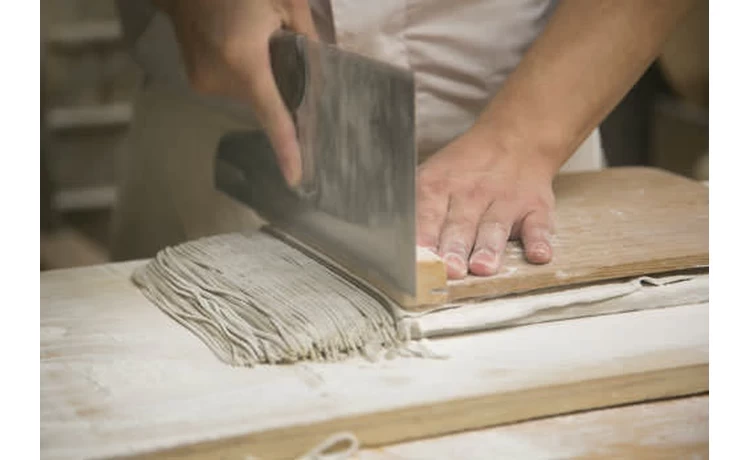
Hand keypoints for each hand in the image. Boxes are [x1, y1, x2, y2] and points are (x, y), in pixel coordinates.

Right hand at [154, 0, 318, 185]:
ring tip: (253, 40)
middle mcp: (219, 79)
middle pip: (263, 103)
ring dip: (259, 79)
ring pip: (248, 96)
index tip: (296, 178)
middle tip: (280, 50)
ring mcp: (203, 82)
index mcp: (244, 60)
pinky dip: (243, 75)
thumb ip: (308, 39)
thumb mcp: (286, 2)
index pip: (272, 116)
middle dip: (278, 87)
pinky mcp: (195, 79)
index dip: (287, 149)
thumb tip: (323, 76)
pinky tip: (240, 46)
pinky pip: (232, 88)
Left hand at [416, 130, 556, 279]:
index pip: (427, 215)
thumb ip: (416, 211)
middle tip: (449, 269)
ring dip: (489, 248)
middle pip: (460, 225)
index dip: (422, 238)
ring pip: (494, 226)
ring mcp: (505, 201)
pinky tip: (538, 255)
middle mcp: (471, 194)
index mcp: (439, 187)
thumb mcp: (432, 177)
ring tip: (482, 267)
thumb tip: (391, 246)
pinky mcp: (535, 207)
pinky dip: (540, 240)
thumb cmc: (465, 170)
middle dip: (454, 248)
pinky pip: (538, 225)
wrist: (515, 138)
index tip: (417, 260)